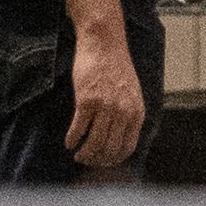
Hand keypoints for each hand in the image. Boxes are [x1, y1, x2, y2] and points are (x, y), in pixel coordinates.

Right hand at [64, 24, 145, 168]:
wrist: (104, 44)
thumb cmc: (116, 67)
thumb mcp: (132, 92)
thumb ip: (128, 113)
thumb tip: (119, 138)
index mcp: (137, 111)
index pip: (127, 147)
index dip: (114, 160)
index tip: (103, 162)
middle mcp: (123, 112)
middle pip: (109, 149)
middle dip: (97, 160)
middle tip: (86, 160)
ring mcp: (106, 107)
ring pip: (94, 143)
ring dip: (84, 153)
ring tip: (77, 154)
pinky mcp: (87, 100)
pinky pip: (78, 129)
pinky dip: (72, 139)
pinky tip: (69, 142)